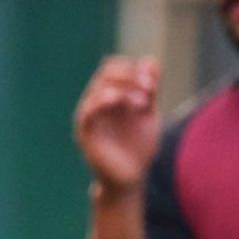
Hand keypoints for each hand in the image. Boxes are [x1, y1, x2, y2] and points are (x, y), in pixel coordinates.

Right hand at [75, 56, 162, 195]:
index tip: (152, 83)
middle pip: (106, 74)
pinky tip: (117, 99)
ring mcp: (89, 115)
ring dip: (123, 89)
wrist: (131, 178)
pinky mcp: (85, 131)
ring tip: (143, 102)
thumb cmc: (138, 146)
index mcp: (110, 94)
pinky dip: (101, 101)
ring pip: (98, 89)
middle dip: (130, 77)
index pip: (114, 67)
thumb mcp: (148, 115)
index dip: (133, 69)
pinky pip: (88, 111)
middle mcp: (96, 100)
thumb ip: (149, 89)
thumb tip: (152, 60)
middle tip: (150, 90)